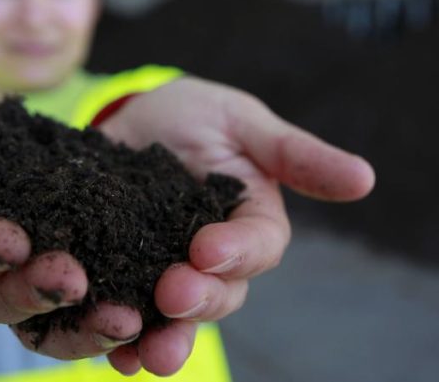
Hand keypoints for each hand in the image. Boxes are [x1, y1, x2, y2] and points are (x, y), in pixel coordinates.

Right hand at [0, 88, 140, 357]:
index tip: (11, 240)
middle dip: (31, 293)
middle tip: (71, 278)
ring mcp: (15, 286)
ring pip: (40, 325)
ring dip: (80, 327)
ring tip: (122, 318)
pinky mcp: (58, 283)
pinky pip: (80, 316)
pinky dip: (108, 322)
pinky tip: (142, 316)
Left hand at [96, 77, 375, 375]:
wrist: (136, 120)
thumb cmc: (199, 117)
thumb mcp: (242, 123)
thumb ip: (293, 153)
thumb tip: (365, 178)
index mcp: (250, 224)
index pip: (258, 248)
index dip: (237, 253)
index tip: (206, 249)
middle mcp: (214, 261)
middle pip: (219, 295)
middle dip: (198, 301)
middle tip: (172, 296)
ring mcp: (167, 270)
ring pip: (175, 320)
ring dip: (161, 339)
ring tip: (141, 354)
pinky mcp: (122, 272)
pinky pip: (125, 312)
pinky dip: (115, 337)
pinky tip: (107, 349)